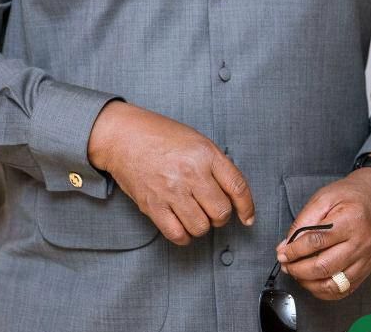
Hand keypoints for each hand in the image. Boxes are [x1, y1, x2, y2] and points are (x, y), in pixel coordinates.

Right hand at [88, 101, 254, 244]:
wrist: (123, 136)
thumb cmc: (159, 135)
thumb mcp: (195, 139)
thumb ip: (215, 165)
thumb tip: (233, 195)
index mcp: (205, 153)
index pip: (237, 187)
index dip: (247, 207)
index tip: (247, 217)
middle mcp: (191, 173)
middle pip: (221, 213)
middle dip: (220, 216)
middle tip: (211, 208)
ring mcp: (171, 191)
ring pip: (201, 227)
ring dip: (201, 225)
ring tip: (194, 213)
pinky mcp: (153, 206)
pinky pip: (178, 235)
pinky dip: (184, 235)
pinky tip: (181, 224)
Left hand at [275, 168, 370, 299]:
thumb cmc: (353, 195)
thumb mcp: (325, 197)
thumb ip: (305, 220)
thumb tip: (287, 243)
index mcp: (349, 220)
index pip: (316, 241)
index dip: (294, 250)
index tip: (282, 253)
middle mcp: (360, 243)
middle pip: (325, 266)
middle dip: (299, 270)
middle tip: (286, 265)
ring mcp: (365, 259)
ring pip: (335, 284)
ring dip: (310, 283)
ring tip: (297, 274)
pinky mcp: (367, 269)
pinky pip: (346, 290)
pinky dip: (326, 291)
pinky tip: (314, 283)